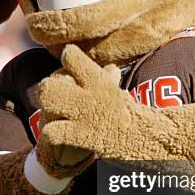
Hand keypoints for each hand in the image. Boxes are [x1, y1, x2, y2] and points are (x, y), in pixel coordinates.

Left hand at [38, 45, 173, 160]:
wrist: (147, 138)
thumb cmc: (132, 115)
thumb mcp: (120, 92)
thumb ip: (108, 79)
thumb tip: (109, 68)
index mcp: (99, 80)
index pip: (71, 56)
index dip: (66, 59)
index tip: (69, 63)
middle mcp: (88, 95)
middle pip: (49, 83)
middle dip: (48, 89)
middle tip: (54, 96)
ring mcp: (83, 115)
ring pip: (47, 103)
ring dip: (46, 109)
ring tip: (53, 114)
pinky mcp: (81, 135)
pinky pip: (52, 132)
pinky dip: (50, 134)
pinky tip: (56, 134)